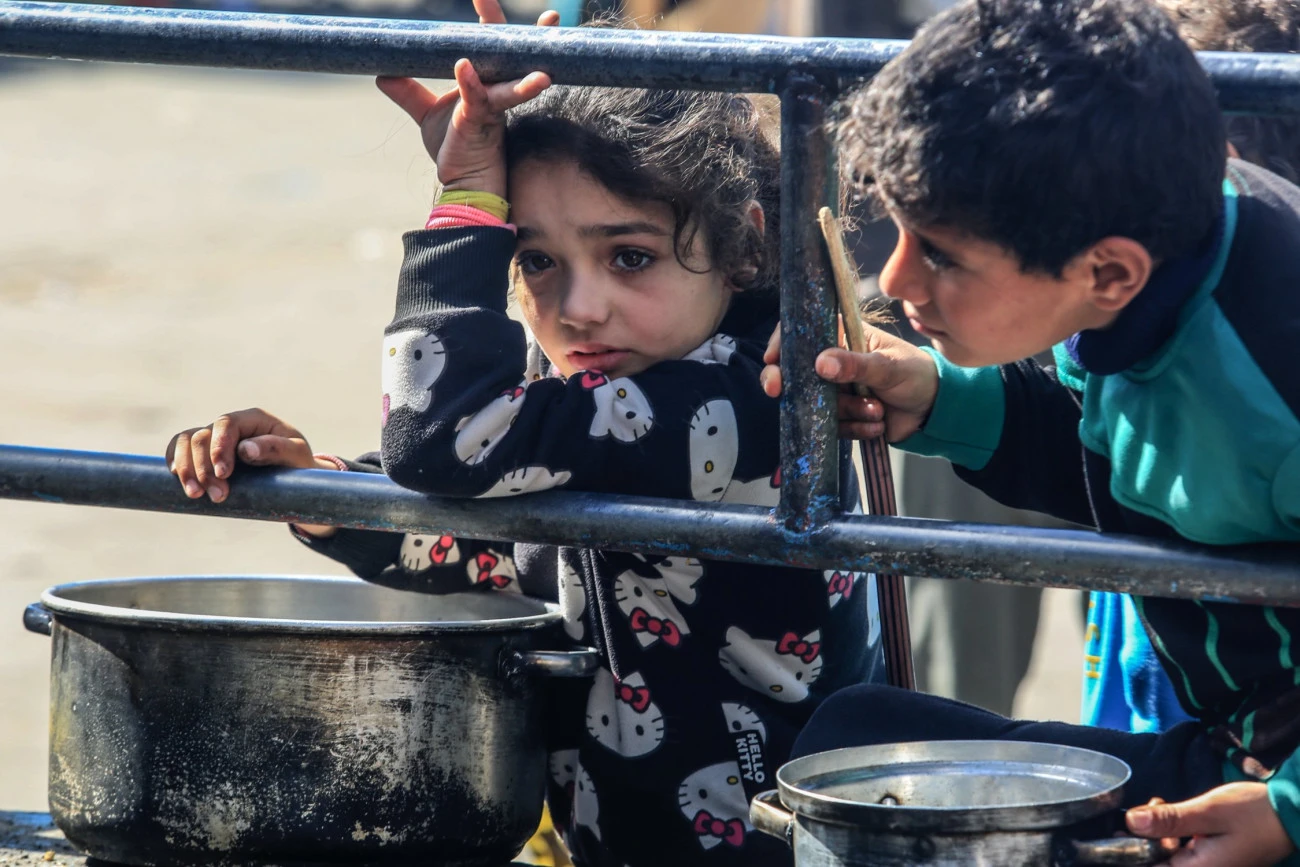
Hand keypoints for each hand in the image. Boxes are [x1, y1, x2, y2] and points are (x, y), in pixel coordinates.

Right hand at [166, 407, 332, 502]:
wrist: (295, 478)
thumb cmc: (299, 463)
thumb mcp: (297, 455)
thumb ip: (276, 449)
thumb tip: (245, 449)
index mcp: (254, 419)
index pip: (226, 425)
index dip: (219, 448)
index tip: (224, 474)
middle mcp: (231, 425)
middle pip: (202, 436)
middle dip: (204, 468)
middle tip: (217, 496)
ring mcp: (215, 438)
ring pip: (186, 441)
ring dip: (186, 469)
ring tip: (195, 495)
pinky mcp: (206, 453)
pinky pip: (181, 449)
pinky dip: (176, 461)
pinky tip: (177, 479)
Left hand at [376, 0, 556, 196]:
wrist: (462, 182)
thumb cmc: (455, 148)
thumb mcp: (427, 114)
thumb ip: (409, 92)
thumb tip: (383, 73)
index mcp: (486, 82)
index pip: (492, 44)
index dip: (491, 20)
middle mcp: (494, 91)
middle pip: (509, 55)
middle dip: (517, 31)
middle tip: (530, 8)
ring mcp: (491, 107)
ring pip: (510, 84)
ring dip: (525, 76)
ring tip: (542, 68)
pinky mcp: (478, 122)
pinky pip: (476, 99)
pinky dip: (468, 82)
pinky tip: (463, 66)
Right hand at [760, 324, 939, 442]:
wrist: (935, 410)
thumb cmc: (916, 374)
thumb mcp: (889, 366)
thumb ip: (856, 364)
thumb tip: (820, 364)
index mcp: (843, 337)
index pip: (803, 332)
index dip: (782, 343)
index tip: (773, 360)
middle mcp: (834, 363)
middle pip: (795, 371)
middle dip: (788, 383)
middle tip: (778, 391)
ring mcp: (836, 391)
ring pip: (817, 405)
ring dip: (846, 412)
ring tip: (876, 409)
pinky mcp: (843, 417)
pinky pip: (834, 427)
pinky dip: (855, 429)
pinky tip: (877, 424)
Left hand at [1126, 784, 1294, 866]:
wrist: (1289, 814)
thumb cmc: (1253, 813)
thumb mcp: (1208, 812)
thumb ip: (1170, 820)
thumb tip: (1131, 823)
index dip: (1127, 853)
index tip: (1117, 830)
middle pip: (1154, 862)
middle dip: (1140, 839)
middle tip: (1145, 810)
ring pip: (1164, 855)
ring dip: (1153, 832)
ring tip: (1158, 805)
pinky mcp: (1209, 858)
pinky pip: (1178, 850)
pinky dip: (1169, 832)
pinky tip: (1169, 811)